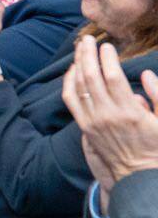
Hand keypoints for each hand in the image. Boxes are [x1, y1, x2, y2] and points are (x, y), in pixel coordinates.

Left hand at [63, 35, 157, 191]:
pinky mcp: (85, 127)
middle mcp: (108, 115)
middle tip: (88, 39)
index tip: (107, 46)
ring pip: (78, 86)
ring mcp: (93, 122)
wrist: (140, 177)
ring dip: (77, 64)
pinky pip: (70, 100)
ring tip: (80, 49)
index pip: (112, 76)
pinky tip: (72, 71)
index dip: (107, 57)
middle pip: (91, 76)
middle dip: (88, 54)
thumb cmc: (157, 148)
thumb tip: (145, 73)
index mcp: (130, 113)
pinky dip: (69, 82)